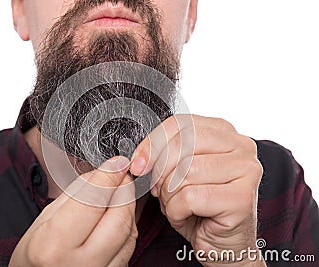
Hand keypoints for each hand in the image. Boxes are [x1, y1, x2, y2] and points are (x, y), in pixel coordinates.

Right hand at [9, 156, 137, 266]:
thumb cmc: (33, 257)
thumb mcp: (43, 222)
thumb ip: (75, 196)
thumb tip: (101, 174)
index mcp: (53, 246)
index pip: (92, 202)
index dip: (108, 177)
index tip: (117, 162)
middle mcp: (80, 265)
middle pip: (118, 218)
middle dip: (124, 190)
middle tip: (122, 174)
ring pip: (129, 233)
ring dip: (128, 207)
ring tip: (118, 194)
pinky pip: (129, 249)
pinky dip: (127, 227)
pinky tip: (116, 217)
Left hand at [130, 115, 264, 265]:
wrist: (221, 244)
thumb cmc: (198, 207)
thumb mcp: (177, 172)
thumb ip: (164, 154)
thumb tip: (139, 158)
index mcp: (224, 132)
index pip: (180, 123)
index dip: (152, 143)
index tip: (138, 164)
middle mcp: (241, 145)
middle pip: (182, 143)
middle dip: (159, 170)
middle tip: (157, 190)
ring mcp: (247, 170)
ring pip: (185, 171)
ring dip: (168, 195)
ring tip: (176, 205)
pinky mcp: (243, 197)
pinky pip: (190, 197)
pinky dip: (176, 211)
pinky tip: (187, 216)